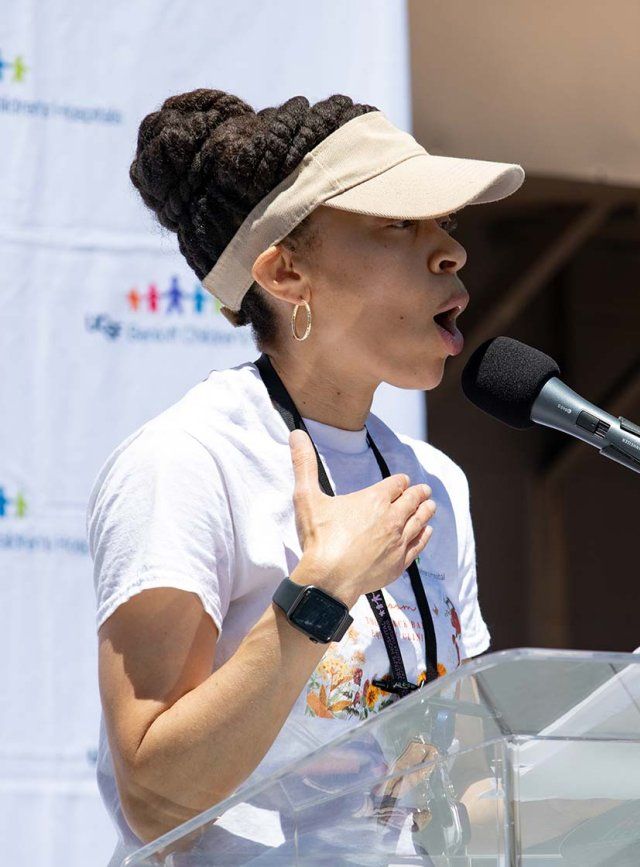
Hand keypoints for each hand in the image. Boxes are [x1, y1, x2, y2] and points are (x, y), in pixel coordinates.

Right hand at [288, 428, 435, 606]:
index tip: (402, 481)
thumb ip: (304, 464)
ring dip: (426, 511)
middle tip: (424, 491)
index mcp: (374, 499)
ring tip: (431, 506)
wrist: (329, 579)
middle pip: (413, 500)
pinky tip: (427, 532)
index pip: (396, 484)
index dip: (399, 481)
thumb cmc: (319, 538)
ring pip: (420, 521)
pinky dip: (424, 535)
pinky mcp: (400, 563)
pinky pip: (419, 545)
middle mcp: (392, 518)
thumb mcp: (307, 497)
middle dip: (418, 493)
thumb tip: (296, 434)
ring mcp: (398, 541)